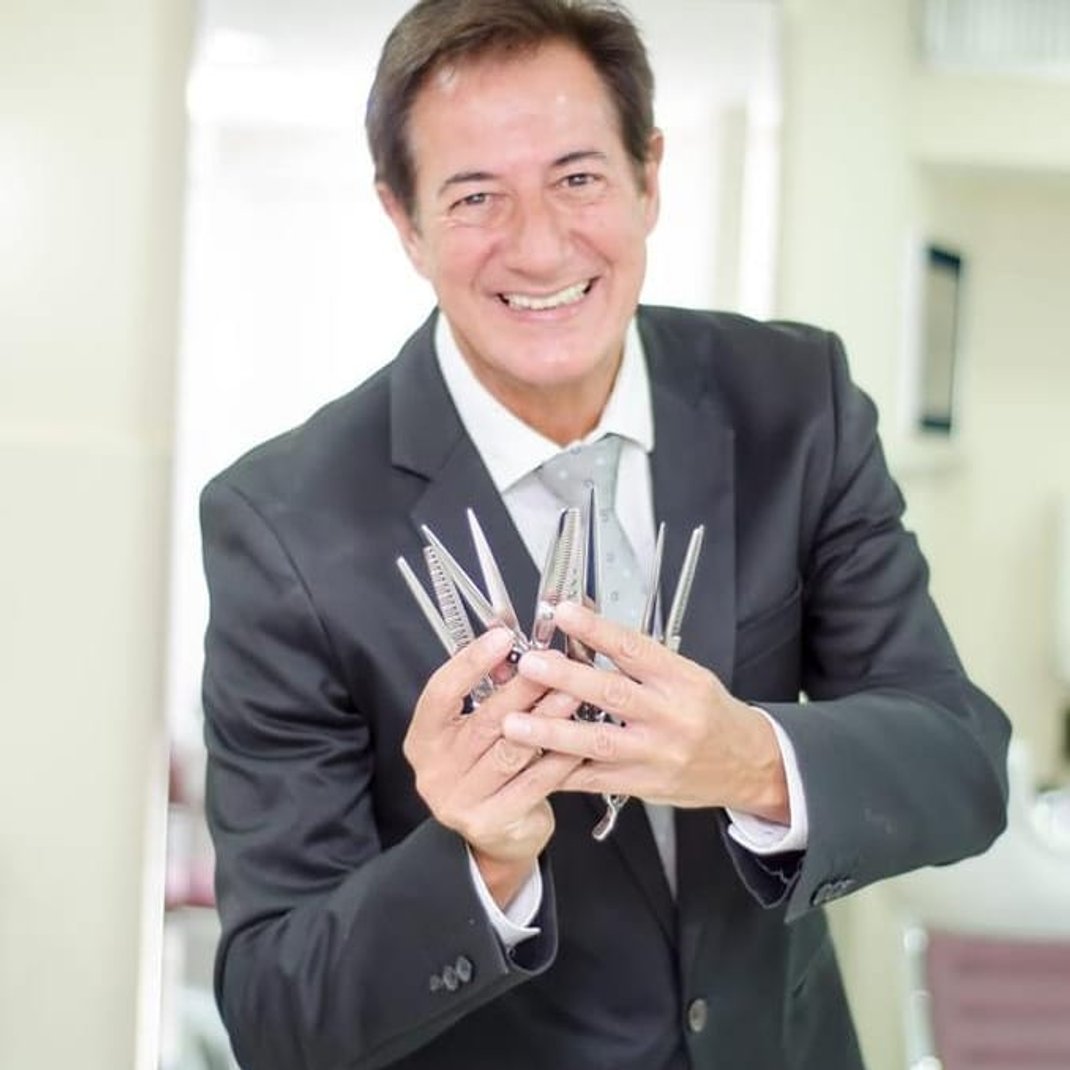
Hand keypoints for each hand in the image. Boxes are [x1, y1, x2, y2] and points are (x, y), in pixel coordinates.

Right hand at [403, 628, 580, 906]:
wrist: (496, 837)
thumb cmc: (486, 771)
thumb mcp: (475, 731)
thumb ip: (486, 694)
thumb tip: (514, 652)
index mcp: (423, 738)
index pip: (441, 692)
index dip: (470, 662)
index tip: (502, 637)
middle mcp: (434, 770)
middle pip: (484, 720)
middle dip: (524, 687)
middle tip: (555, 662)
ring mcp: (459, 799)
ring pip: (512, 749)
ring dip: (547, 718)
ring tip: (574, 693)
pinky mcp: (490, 821)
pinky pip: (533, 782)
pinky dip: (559, 758)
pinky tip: (580, 739)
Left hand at [501, 602, 789, 821]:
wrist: (748, 764)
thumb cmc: (709, 712)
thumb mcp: (684, 673)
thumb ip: (636, 654)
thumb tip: (586, 618)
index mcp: (681, 681)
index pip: (634, 649)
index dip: (597, 630)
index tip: (565, 613)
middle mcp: (670, 717)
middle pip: (612, 694)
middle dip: (566, 679)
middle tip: (530, 665)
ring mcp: (655, 755)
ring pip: (598, 742)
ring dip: (552, 732)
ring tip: (514, 722)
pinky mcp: (643, 786)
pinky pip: (594, 779)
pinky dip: (560, 770)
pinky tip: (530, 762)